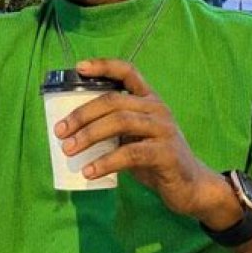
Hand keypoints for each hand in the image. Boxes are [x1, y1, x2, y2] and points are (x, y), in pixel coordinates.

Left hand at [55, 59, 241, 226]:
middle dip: (82, 114)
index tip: (78, 68)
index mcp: (148, 99)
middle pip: (113, 100)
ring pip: (120, 122)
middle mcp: (157, 108)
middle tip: (60, 131)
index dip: (102, 66)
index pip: (127, 71)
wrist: (191, 186)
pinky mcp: (166, 153)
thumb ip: (114, 128)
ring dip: (89, 136)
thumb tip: (72, 131)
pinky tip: (89, 171)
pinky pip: (130, 154)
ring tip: (68, 149)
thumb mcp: (134, 137)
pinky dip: (106, 162)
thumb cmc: (156, 159)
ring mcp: (163, 129)